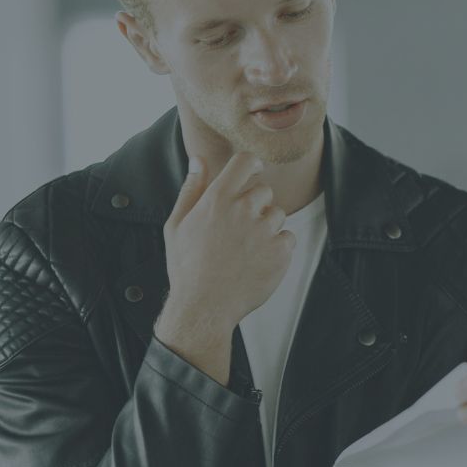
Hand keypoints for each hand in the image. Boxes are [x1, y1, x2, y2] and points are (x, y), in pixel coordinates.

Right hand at [156, 153, 295, 382]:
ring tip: (247, 248)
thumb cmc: (187, 267)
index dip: (252, 164)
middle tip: (241, 228)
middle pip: (265, 190)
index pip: (245, 162)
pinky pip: (289, 237)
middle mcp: (243, 210)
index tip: (253, 172)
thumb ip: (191, 189)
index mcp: (217, 199)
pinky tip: (259, 260)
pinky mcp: (281, 252)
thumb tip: (198, 160)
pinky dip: (279, 247)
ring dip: (268, 226)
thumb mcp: (177, 224)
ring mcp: (264, 231)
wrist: (204, 306)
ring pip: (278, 214)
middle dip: (256, 204)